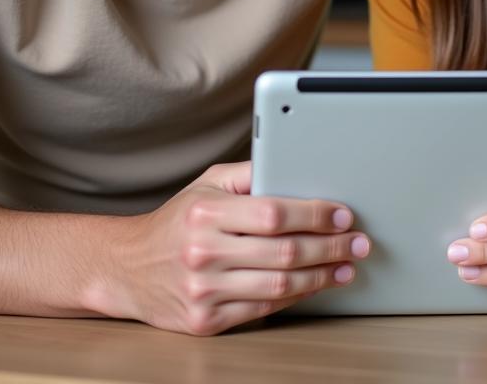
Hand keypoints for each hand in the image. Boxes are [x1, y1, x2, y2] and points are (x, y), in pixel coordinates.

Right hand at [85, 161, 369, 334]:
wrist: (127, 269)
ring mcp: (204, 290)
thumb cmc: (176, 221)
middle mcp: (204, 251)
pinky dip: (295, 298)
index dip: (316, 214)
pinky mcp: (205, 321)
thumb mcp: (207, 183)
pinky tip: (315, 285)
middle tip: (359, 243)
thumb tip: (297, 165)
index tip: (343, 214)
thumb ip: (250, 173)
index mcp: (207, 212)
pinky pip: (262, 310)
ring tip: (346, 266)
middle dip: (330, 247)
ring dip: (321, 276)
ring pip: (279, 285)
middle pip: (284, 251)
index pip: (275, 212)